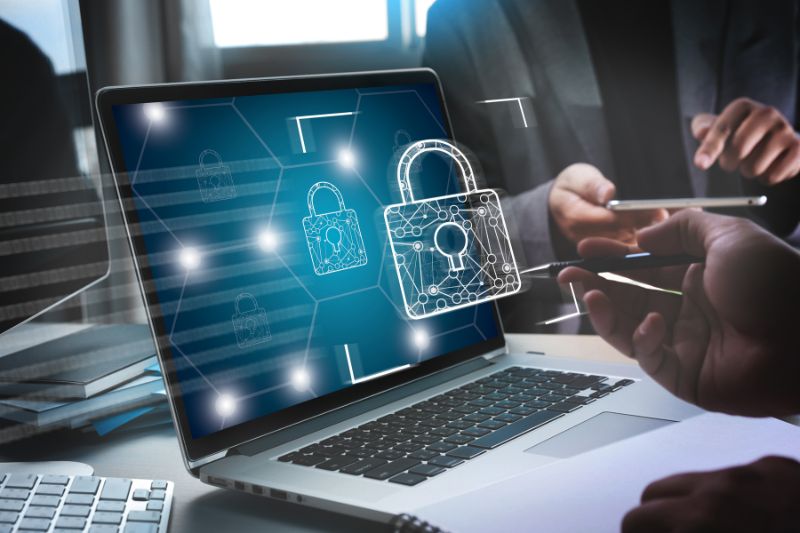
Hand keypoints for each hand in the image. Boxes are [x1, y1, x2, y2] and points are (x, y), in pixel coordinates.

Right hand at [548, 163, 666, 244]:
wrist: (564, 203)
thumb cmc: (573, 187)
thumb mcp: (578, 177)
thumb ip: (592, 185)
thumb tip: (607, 194)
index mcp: (574, 216)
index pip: (606, 220)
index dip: (632, 216)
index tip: (654, 210)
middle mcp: (583, 236)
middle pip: (618, 236)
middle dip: (644, 227)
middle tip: (667, 217)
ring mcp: (594, 247)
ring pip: (624, 245)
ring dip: (647, 235)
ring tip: (668, 221)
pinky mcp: (605, 252)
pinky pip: (627, 247)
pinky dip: (646, 239)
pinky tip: (661, 227)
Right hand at [558, 210, 799, 415]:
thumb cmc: (774, 283)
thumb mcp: (730, 235)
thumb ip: (683, 226)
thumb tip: (644, 235)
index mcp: (701, 277)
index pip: (646, 267)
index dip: (615, 258)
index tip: (586, 248)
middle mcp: (690, 310)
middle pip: (631, 297)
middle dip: (598, 284)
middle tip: (569, 273)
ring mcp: (687, 344)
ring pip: (631, 329)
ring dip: (607, 312)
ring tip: (590, 295)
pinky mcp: (686, 377)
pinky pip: (651, 357)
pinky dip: (644, 339)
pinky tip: (654, 322)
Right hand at [622, 456, 799, 532]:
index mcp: (704, 516)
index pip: (637, 519)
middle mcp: (722, 486)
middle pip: (656, 491)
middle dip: (656, 519)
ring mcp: (752, 472)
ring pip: (695, 481)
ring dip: (692, 506)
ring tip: (711, 529)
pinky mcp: (779, 466)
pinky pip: (737, 476)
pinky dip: (732, 497)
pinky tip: (752, 520)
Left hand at [693, 98, 799, 184]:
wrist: (775, 138)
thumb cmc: (738, 133)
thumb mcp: (717, 127)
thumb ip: (704, 128)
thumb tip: (701, 132)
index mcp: (743, 106)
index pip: (722, 128)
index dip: (710, 148)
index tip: (700, 165)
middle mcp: (766, 113)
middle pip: (738, 149)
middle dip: (728, 163)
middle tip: (732, 161)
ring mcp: (785, 129)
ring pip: (754, 167)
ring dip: (748, 172)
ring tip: (753, 161)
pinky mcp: (798, 148)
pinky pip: (772, 176)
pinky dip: (765, 179)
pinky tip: (769, 166)